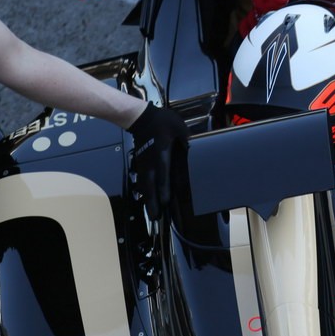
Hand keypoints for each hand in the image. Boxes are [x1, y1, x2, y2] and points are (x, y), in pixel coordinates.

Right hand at [127, 105, 187, 219]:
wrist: (141, 117)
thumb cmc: (161, 122)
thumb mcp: (178, 127)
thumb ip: (186, 139)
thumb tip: (194, 151)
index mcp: (161, 154)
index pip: (162, 174)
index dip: (163, 188)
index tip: (165, 202)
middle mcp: (151, 162)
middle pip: (150, 185)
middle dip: (152, 202)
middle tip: (155, 218)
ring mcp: (144, 164)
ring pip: (144, 185)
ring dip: (148, 200)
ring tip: (151, 214)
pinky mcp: (141, 164)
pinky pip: (142, 181)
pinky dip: (144, 192)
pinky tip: (148, 200)